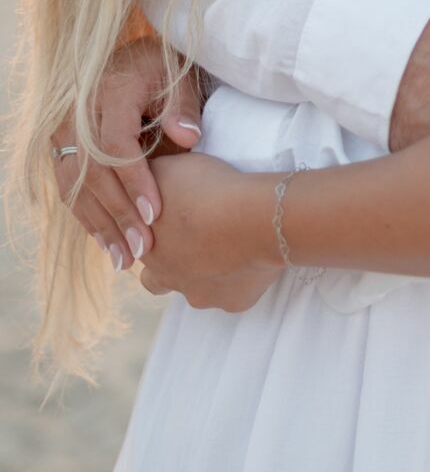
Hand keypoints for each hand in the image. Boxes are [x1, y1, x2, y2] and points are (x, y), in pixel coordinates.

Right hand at [50, 36, 206, 271]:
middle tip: (142, 248)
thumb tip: (189, 138)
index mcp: (111, 91)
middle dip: (118, 213)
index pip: (116, 144)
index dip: (135, 182)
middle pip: (92, 171)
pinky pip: (67, 186)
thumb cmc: (163, 71)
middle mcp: (79, 110)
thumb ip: (184, 107)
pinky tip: (106, 241)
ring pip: (75, 184)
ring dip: (99, 224)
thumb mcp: (181, 79)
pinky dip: (86, 215)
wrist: (132, 60)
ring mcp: (64, 128)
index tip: (155, 214)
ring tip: (124, 258)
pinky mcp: (60, 144)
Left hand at [139, 152, 282, 311]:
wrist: (254, 217)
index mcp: (147, 247)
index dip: (151, 232)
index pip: (135, 246)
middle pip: (157, 280)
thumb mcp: (168, 169)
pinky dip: (240, 277)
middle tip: (193, 237)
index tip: (170, 218)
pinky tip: (251, 254)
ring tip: (227, 245)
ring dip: (206, 273)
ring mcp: (201, 294)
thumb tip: (142, 177)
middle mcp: (169, 277)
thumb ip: (150, 180)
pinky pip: (234, 293)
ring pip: (197, 290)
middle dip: (171, 262)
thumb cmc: (208, 190)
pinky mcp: (234, 302)